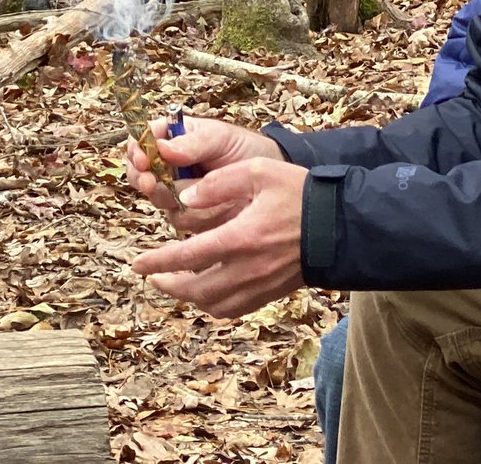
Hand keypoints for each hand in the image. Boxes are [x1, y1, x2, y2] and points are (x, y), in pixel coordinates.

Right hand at [126, 116, 282, 216]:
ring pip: (160, 201)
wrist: (270, 178)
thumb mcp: (220, 138)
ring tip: (207, 189)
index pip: (139, 143)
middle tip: (153, 182)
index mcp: (170, 140)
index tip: (143, 159)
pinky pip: (181, 221)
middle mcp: (167, 169)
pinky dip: (199, 214)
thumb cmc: (244, 149)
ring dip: (179, 197)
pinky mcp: (189, 216)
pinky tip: (218, 206)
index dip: (135, 152)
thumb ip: (193, 143)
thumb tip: (162, 148)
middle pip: (139, 177)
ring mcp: (175, 194)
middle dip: (146, 180)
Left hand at [132, 158, 307, 318]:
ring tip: (176, 284)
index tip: (137, 264)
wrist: (343, 224)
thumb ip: (219, 183)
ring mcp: (261, 285)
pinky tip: (208, 293)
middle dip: (168, 284)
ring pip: (213, 304)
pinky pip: (235, 310)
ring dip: (189, 297)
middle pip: (195, 289)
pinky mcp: (273, 293)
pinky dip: (214, 305)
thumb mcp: (258, 171)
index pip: (187, 255)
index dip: (157, 261)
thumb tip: (186, 198)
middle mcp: (247, 269)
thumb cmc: (301, 194)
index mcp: (240, 237)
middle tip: (152, 276)